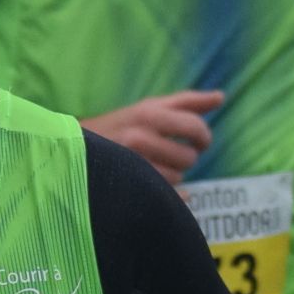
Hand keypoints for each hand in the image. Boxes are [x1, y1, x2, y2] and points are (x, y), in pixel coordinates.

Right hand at [86, 91, 225, 183]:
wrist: (71, 150)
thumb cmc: (119, 126)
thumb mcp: (149, 107)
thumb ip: (186, 102)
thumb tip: (221, 97)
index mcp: (148, 114)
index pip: (195, 128)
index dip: (203, 137)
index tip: (199, 142)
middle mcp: (139, 137)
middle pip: (189, 157)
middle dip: (185, 157)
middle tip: (170, 154)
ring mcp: (131, 165)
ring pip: (178, 179)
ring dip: (172, 175)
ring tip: (152, 167)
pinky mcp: (128, 187)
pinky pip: (167, 197)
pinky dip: (170, 195)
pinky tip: (155, 186)